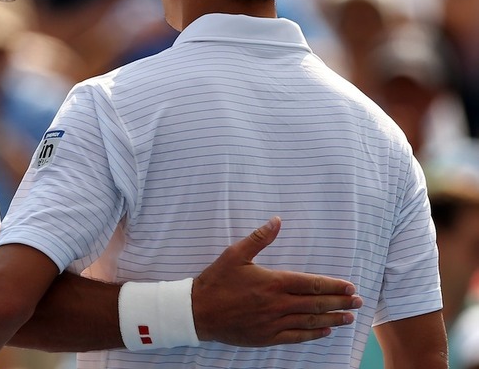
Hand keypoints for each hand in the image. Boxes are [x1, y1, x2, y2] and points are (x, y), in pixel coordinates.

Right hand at [192, 216, 361, 345]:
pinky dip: (313, 334)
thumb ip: (259, 238)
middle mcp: (277, 304)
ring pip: (310, 321)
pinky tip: (325, 330)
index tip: (350, 286)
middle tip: (359, 302)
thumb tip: (277, 220)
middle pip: (316, 303)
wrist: (198, 312)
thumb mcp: (234, 254)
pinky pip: (296, 337)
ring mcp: (273, 323)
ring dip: (332, 318)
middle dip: (340, 302)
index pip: (311, 284)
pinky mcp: (267, 337)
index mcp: (272, 282)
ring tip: (349, 317)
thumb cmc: (216, 281)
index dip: (333, 285)